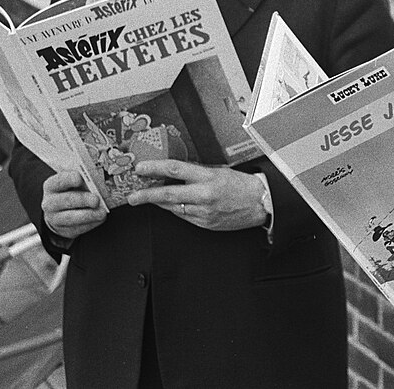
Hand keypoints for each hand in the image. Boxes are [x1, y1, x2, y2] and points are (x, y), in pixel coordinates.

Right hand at [41, 170, 106, 239]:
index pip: (59, 181)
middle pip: (66, 200)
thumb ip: (83, 179)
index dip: (69, 179)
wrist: (61, 211)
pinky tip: (100, 219)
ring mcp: (54, 218)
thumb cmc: (72, 191)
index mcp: (52, 186)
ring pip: (71, 217)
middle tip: (96, 200)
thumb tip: (98, 178)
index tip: (80, 178)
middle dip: (82, 199)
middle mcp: (50, 202)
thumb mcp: (74, 183)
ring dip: (88, 215)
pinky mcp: (63, 230)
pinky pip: (77, 228)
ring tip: (102, 213)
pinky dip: (90, 224)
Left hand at [126, 160, 265, 230]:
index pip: (175, 169)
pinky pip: (184, 216)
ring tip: (149, 198)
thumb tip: (176, 170)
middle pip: (167, 194)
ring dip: (159, 202)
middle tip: (132, 196)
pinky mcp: (205, 224)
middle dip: (146, 195)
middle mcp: (204, 195)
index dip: (155, 168)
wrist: (261, 204)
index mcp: (208, 177)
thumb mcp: (221, 171)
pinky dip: (175, 210)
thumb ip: (198, 171)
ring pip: (173, 207)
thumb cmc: (243, 185)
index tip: (141, 168)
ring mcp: (203, 212)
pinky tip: (172, 205)